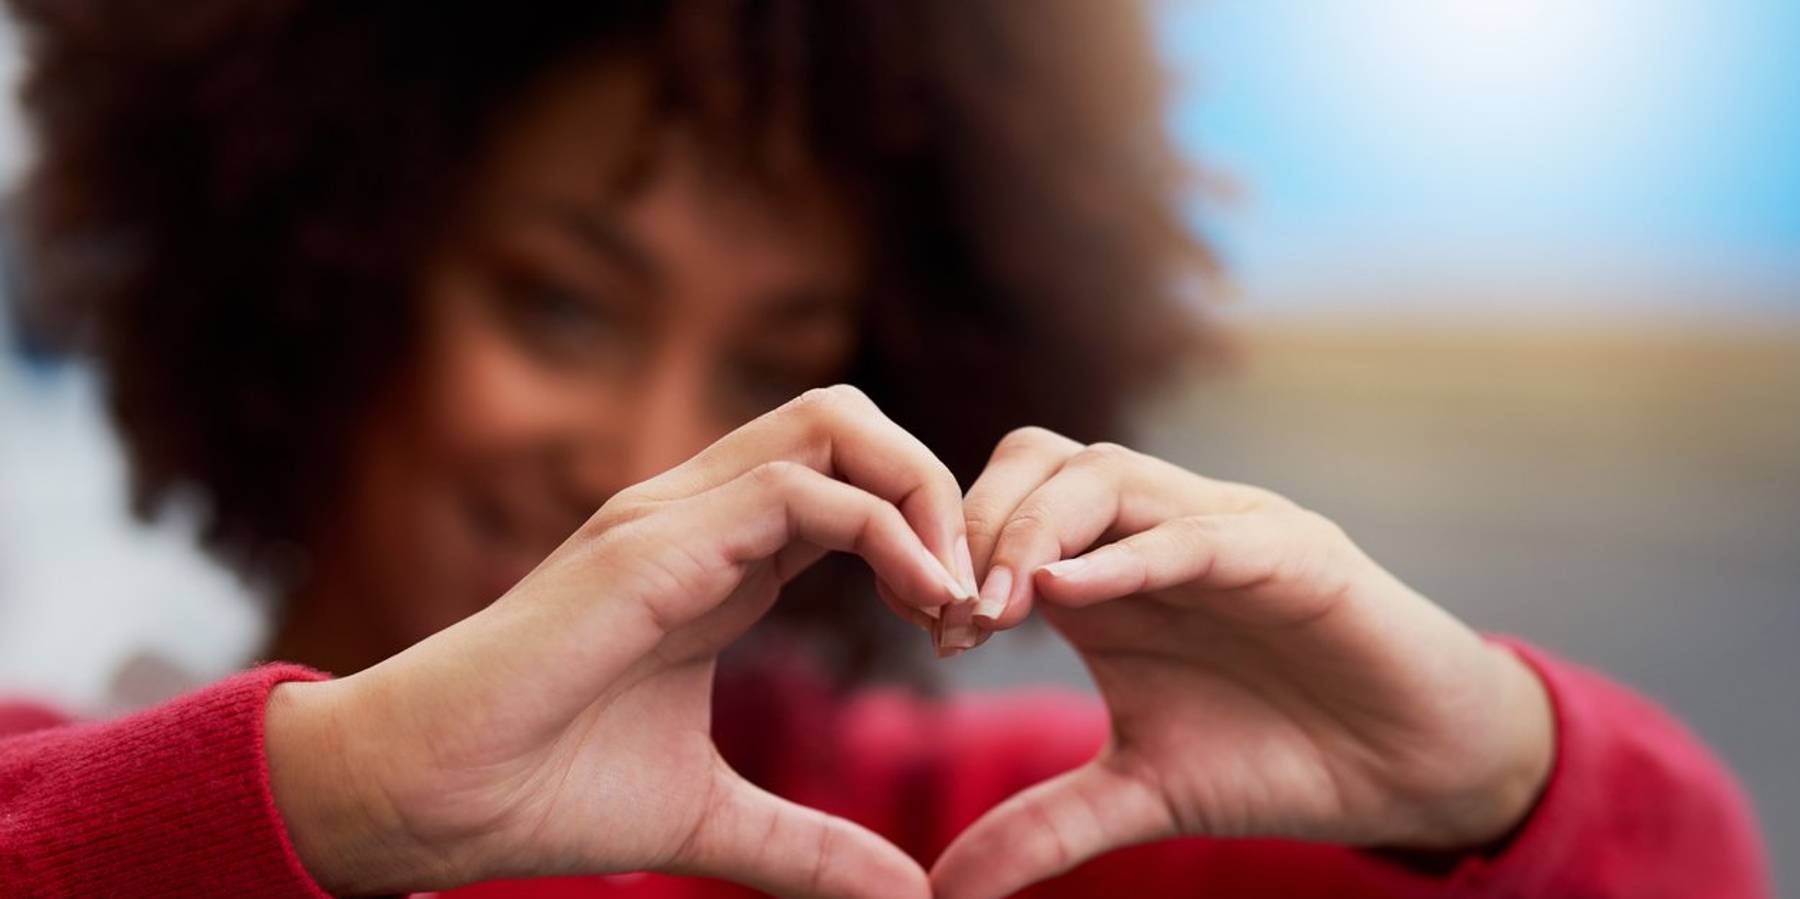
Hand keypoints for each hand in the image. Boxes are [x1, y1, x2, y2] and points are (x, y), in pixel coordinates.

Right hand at [265, 385, 975, 898]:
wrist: (426, 798)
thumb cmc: (541, 792)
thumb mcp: (710, 818)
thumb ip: (809, 846)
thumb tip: (906, 893)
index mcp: (715, 558)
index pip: (847, 483)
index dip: (924, 537)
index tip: (960, 634)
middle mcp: (697, 515)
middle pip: (851, 421)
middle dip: (937, 490)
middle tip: (972, 600)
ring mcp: (671, 516)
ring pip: (835, 422)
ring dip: (923, 497)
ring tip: (955, 601)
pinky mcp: (652, 545)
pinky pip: (800, 492)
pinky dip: (886, 531)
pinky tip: (923, 606)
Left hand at [932, 428, 1554, 898]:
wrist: (1412, 768)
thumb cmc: (1278, 758)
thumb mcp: (1141, 795)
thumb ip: (1044, 826)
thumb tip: (944, 888)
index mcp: (1109, 573)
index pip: (1007, 507)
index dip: (954, 554)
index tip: (929, 633)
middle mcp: (1156, 532)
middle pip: (1041, 463)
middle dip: (980, 526)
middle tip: (953, 616)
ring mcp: (1223, 530)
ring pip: (1107, 475)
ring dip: (1036, 531)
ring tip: (1000, 608)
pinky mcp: (1293, 551)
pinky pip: (1199, 531)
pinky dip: (1132, 552)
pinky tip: (1074, 592)